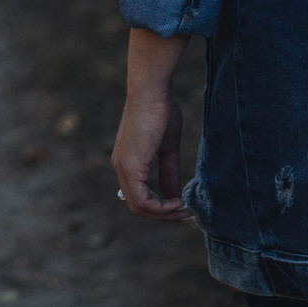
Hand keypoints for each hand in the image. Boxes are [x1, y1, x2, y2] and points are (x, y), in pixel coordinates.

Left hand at [113, 27, 193, 222]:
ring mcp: (123, 167)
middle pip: (138, 207)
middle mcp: (120, 167)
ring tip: (185, 210)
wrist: (152, 91)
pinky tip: (177, 203)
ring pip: (140, 207)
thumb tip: (176, 196)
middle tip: (186, 215)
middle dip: (164, 215)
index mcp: (127, 162)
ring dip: (164, 214)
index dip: (161, 208)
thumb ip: (169, 172)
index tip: (183, 207)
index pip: (139, 196)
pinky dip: (161, 207)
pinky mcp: (130, 165)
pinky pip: (142, 200)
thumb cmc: (160, 111)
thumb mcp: (167, 148)